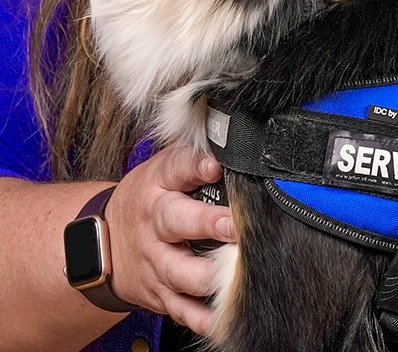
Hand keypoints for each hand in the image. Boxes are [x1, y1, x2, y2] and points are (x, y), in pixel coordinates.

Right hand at [104, 144, 235, 334]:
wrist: (101, 243)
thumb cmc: (147, 199)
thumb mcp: (162, 169)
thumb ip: (194, 157)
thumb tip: (232, 144)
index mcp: (157, 185)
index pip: (176, 168)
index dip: (196, 166)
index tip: (215, 166)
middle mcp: (154, 223)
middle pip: (177, 221)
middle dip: (207, 224)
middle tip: (234, 226)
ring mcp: (155, 260)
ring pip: (180, 272)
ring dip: (209, 275)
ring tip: (234, 272)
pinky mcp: (158, 292)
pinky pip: (181, 309)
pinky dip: (201, 316)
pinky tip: (221, 314)